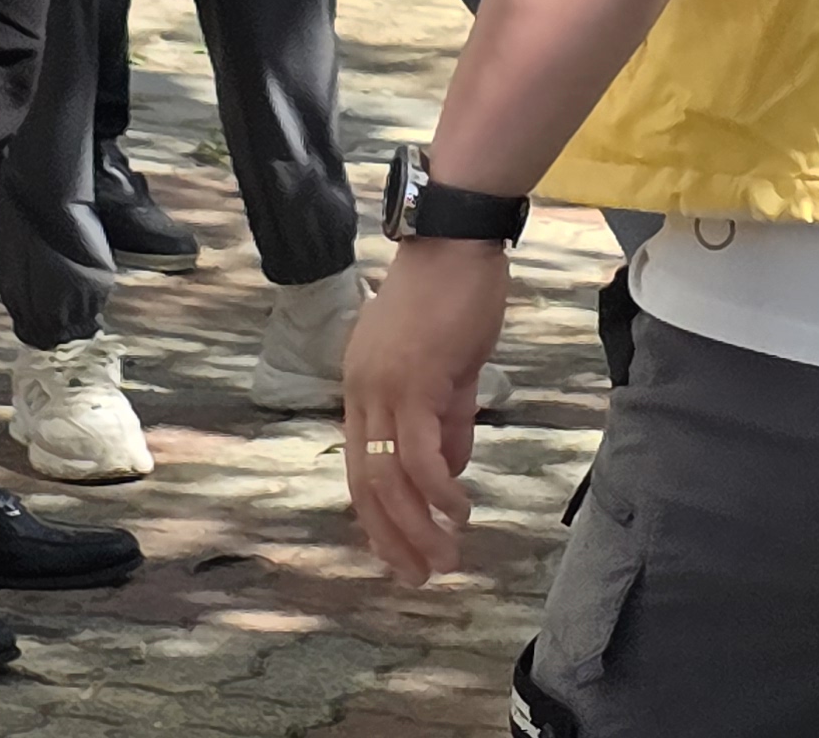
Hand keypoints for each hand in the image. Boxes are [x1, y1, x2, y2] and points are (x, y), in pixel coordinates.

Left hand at [343, 239, 507, 584]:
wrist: (456, 242)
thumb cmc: (453, 295)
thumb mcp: (449, 368)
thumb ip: (447, 420)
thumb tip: (450, 472)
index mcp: (361, 386)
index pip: (359, 467)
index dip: (378, 517)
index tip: (400, 554)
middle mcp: (361, 391)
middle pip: (366, 484)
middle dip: (393, 538)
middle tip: (421, 577)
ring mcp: (383, 388)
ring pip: (389, 478)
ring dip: (417, 527)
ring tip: (446, 558)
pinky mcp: (414, 382)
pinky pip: (419, 454)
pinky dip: (438, 491)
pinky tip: (459, 512)